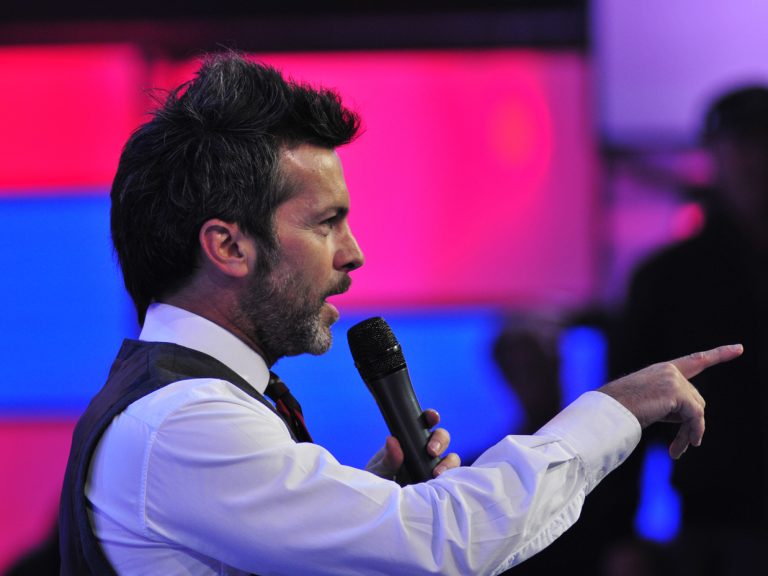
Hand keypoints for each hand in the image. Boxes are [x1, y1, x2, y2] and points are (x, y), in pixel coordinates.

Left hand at [365, 409, 460, 479]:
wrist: (382, 511)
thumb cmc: (379, 486)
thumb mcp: (378, 472)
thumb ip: (387, 459)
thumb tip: (392, 440)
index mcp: (409, 442)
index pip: (423, 424)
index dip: (431, 417)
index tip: (432, 417)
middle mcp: (425, 453)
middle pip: (442, 438)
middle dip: (440, 440)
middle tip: (431, 451)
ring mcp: (434, 468)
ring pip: (451, 458)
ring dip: (448, 462)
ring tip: (437, 473)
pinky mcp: (440, 486)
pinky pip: (452, 479)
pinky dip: (452, 479)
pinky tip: (442, 484)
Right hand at [598, 344, 742, 458]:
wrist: (606, 410)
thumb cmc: (619, 410)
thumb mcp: (648, 403)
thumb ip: (671, 405)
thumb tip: (695, 426)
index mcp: (662, 370)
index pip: (695, 360)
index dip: (719, 354)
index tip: (739, 348)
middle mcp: (669, 370)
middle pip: (696, 399)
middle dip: (690, 423)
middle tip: (681, 446)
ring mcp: (673, 379)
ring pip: (697, 410)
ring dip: (690, 432)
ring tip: (676, 450)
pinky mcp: (676, 391)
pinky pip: (695, 417)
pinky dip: (692, 433)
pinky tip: (680, 448)